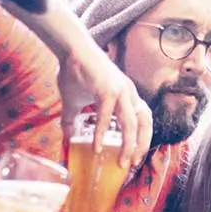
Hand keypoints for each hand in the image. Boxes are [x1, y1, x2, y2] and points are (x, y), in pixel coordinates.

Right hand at [58, 43, 151, 172]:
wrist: (70, 48)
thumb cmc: (75, 72)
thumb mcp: (74, 102)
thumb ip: (72, 121)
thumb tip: (66, 138)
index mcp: (127, 96)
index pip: (143, 120)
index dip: (142, 138)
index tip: (135, 156)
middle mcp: (128, 94)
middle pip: (145, 123)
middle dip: (141, 145)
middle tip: (132, 163)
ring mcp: (119, 91)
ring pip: (131, 122)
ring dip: (129, 144)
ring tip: (121, 162)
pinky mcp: (106, 89)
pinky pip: (107, 115)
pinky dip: (103, 133)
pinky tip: (97, 147)